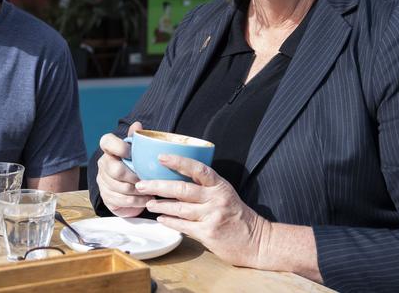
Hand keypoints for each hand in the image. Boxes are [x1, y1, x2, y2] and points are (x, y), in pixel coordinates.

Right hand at [96, 121, 152, 216]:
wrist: (130, 191)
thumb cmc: (136, 167)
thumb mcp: (139, 152)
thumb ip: (137, 139)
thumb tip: (137, 125)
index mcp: (110, 150)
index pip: (106, 141)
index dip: (118, 146)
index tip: (131, 153)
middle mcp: (103, 164)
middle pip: (115, 170)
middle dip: (133, 176)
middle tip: (147, 179)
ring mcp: (103, 181)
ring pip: (120, 187)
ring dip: (138, 190)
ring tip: (151, 191)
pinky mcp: (106, 197)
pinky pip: (122, 200)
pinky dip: (137, 201)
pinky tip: (146, 199)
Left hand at [135, 154, 270, 268]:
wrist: (257, 241)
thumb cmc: (236, 214)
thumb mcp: (225, 193)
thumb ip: (204, 186)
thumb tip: (175, 177)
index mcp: (219, 185)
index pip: (197, 169)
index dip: (178, 161)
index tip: (160, 157)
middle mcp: (216, 199)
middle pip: (182, 189)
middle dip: (158, 186)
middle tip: (141, 184)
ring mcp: (212, 216)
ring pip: (179, 208)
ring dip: (160, 206)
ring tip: (148, 203)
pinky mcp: (208, 234)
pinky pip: (183, 226)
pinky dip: (170, 221)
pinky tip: (160, 219)